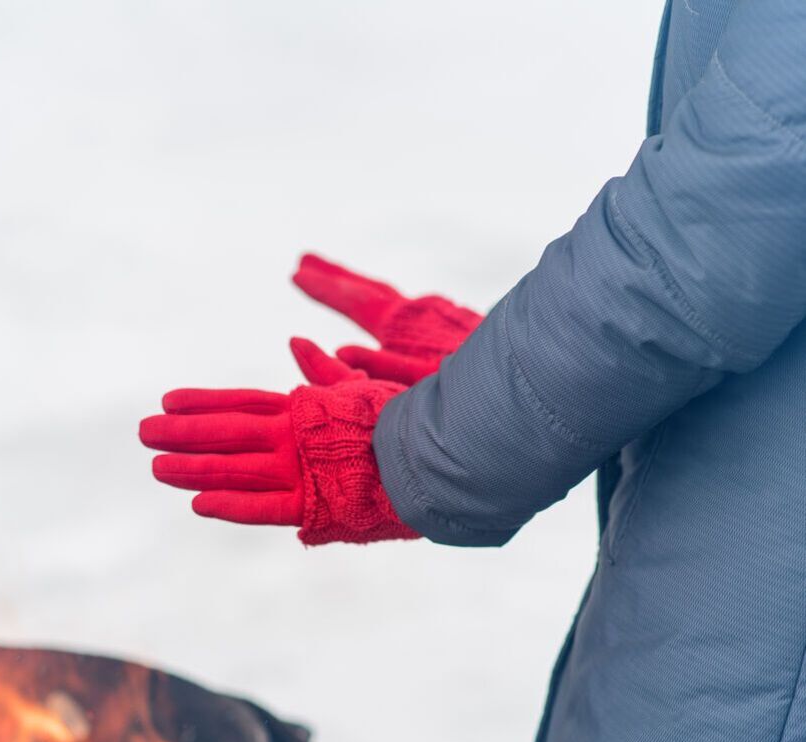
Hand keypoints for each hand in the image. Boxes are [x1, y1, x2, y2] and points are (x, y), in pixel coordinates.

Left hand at [138, 382, 418, 545]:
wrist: (442, 454)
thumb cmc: (407, 420)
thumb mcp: (364, 387)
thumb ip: (327, 372)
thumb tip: (297, 342)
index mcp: (304, 409)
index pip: (240, 403)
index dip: (202, 402)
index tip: (167, 401)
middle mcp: (293, 436)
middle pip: (225, 432)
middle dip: (181, 432)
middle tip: (142, 432)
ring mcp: (300, 470)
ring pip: (233, 468)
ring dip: (191, 467)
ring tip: (155, 467)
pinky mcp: (315, 505)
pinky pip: (264, 507)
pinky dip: (231, 505)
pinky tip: (197, 504)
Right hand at [290, 253, 483, 384]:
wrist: (533, 382)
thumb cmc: (478, 395)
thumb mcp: (422, 389)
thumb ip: (379, 370)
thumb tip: (340, 352)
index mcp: (406, 326)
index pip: (355, 300)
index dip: (324, 287)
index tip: (295, 272)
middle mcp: (422, 314)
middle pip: (370, 289)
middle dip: (337, 277)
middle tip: (306, 260)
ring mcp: (441, 319)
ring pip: (392, 299)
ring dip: (363, 291)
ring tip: (343, 286)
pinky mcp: (457, 331)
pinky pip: (412, 312)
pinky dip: (391, 307)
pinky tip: (395, 317)